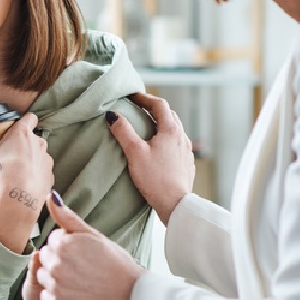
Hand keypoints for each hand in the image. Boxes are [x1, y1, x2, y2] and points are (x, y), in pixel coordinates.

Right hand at [0, 113, 53, 249]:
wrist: (19, 200)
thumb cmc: (0, 175)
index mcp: (22, 134)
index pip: (30, 118)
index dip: (25, 120)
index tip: (18, 125)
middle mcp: (38, 145)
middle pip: (35, 138)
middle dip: (26, 143)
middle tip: (11, 152)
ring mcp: (46, 162)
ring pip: (41, 156)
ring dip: (33, 161)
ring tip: (19, 171)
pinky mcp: (50, 179)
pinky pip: (45, 174)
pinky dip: (37, 178)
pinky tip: (27, 184)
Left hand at [37, 194, 144, 299]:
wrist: (131, 296)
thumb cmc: (114, 263)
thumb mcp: (93, 235)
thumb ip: (67, 217)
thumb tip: (49, 195)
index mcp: (64, 244)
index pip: (53, 240)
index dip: (70, 246)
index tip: (85, 254)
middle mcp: (57, 265)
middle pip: (46, 258)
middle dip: (60, 260)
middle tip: (83, 268)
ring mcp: (57, 287)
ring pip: (43, 277)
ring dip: (56, 279)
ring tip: (79, 281)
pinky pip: (46, 297)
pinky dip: (58, 297)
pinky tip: (75, 295)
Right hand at [108, 93, 193, 223]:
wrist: (176, 204)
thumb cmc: (154, 178)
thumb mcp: (135, 153)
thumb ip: (123, 131)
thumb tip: (112, 115)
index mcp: (171, 130)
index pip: (159, 105)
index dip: (145, 98)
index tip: (132, 96)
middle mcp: (182, 137)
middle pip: (170, 115)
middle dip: (154, 108)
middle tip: (139, 108)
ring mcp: (186, 151)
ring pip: (175, 129)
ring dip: (161, 123)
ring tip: (148, 126)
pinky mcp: (187, 163)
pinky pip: (177, 144)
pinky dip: (166, 138)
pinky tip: (158, 148)